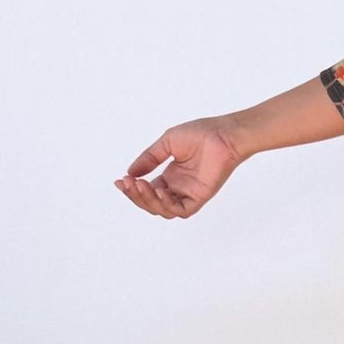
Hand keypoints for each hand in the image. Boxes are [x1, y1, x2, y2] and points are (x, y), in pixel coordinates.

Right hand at [114, 117, 245, 218]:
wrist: (223, 133)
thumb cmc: (200, 134)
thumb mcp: (167, 144)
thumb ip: (149, 159)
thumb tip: (130, 172)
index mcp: (171, 177)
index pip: (147, 190)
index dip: (132, 188)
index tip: (120, 180)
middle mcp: (179, 187)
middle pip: (152, 202)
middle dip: (136, 195)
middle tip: (127, 183)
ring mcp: (190, 193)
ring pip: (164, 209)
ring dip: (148, 200)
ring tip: (139, 185)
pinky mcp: (200, 197)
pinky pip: (181, 210)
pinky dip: (167, 204)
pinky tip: (159, 191)